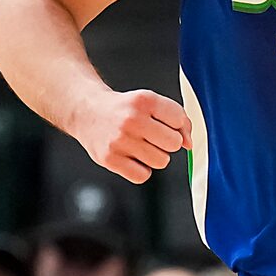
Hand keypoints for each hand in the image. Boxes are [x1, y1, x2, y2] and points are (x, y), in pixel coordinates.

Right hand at [70, 86, 191, 185]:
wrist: (86, 111)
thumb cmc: (123, 109)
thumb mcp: (150, 102)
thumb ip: (176, 118)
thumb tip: (189, 144)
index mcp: (144, 100)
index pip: (178, 119)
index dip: (175, 124)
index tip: (163, 123)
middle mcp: (131, 119)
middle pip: (173, 144)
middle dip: (167, 142)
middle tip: (151, 136)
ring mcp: (120, 141)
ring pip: (161, 162)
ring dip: (155, 156)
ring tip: (140, 146)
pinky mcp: (110, 159)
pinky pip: (142, 176)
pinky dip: (140, 170)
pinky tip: (131, 157)